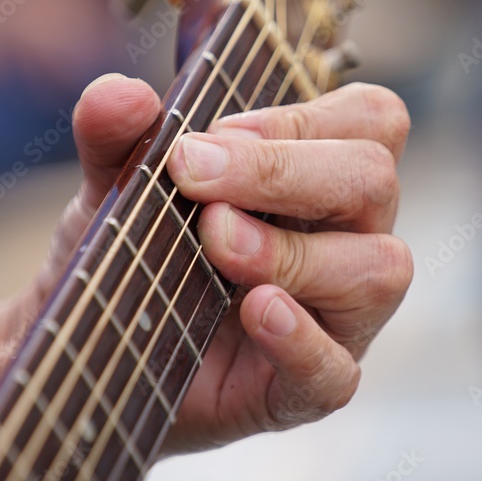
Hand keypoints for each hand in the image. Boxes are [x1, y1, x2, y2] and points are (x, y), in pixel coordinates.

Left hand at [17, 73, 412, 454]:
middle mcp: (347, 241)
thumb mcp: (117, 187)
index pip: (369, 121)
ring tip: (217, 244)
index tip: (211, 135)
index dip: (299, 117)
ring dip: (292, 251)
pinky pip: (338, 370)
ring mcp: (338, 319)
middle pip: (374, 181)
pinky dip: (300, 339)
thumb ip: (115, 137)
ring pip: (380, 270)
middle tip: (196, 180)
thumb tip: (120, 92)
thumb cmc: (138, 255)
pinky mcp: (308, 388)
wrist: (101, 350)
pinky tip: (255, 311)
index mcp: (320, 180)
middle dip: (283, 171)